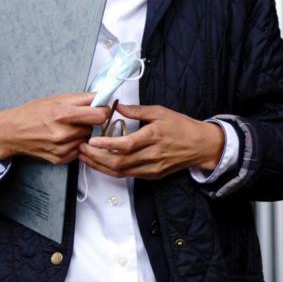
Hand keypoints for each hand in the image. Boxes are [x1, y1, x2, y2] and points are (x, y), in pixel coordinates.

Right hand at [0, 93, 108, 164]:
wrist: (13, 132)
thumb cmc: (33, 113)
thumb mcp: (57, 99)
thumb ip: (82, 98)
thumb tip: (102, 96)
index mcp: (63, 114)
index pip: (100, 115)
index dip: (103, 111)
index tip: (101, 109)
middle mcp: (63, 133)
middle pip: (94, 128)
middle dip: (89, 122)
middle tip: (76, 118)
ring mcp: (62, 148)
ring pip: (86, 139)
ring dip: (81, 134)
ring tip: (66, 128)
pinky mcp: (60, 159)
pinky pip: (78, 151)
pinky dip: (74, 145)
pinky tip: (62, 139)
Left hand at [80, 104, 224, 178]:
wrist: (201, 146)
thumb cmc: (181, 126)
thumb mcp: (161, 112)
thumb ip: (137, 110)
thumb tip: (116, 106)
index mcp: (154, 136)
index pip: (126, 144)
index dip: (106, 144)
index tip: (91, 140)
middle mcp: (152, 155)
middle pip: (119, 162)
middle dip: (96, 158)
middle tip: (81, 150)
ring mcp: (152, 168)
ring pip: (121, 172)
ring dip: (100, 166)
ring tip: (85, 158)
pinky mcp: (152, 175)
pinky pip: (128, 175)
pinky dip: (112, 170)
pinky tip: (101, 164)